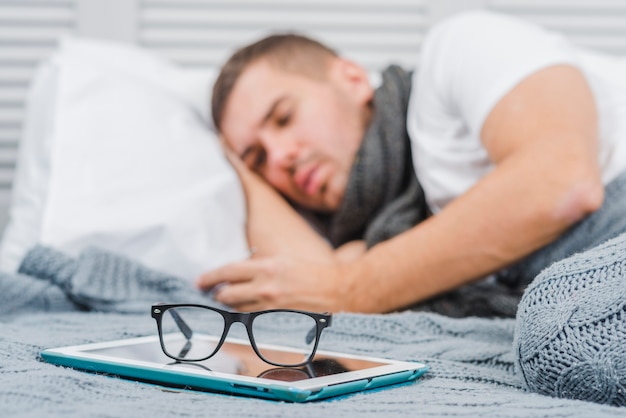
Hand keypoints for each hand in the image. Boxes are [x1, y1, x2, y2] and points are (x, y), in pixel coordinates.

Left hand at [196, 255, 349, 311]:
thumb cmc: (312, 273)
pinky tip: (241, 311)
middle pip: (228, 293)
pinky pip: (252, 317)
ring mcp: (271, 304)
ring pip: (237, 307)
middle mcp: (266, 285)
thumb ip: (260, 265)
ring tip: (224, 301)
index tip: (200, 280)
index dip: (210, 277)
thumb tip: (240, 272)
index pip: (229, 271)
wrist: (337, 289)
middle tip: (209, 293)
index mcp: (267, 266)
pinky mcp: (277, 317)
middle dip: (216, 294)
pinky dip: (243, 313)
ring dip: (228, 305)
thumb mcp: (283, 261)